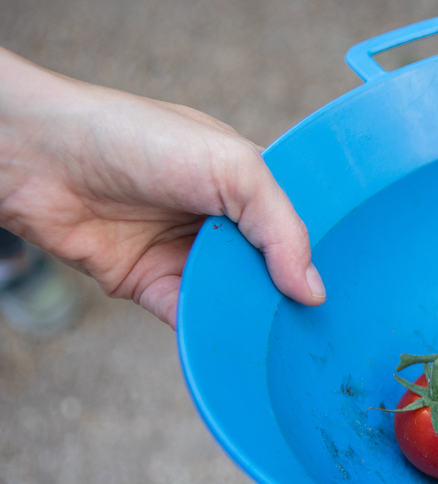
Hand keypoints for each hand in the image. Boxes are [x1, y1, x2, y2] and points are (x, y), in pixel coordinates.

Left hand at [0, 47, 324, 327]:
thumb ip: (280, 228)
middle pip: (269, 269)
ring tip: (286, 342)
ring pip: (234, 298)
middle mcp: (220, 222)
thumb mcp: (233, 168)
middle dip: (288, 294)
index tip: (347, 286)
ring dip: (253, 318)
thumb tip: (312, 291)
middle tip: (319, 323)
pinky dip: (212, 333)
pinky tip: (237, 345)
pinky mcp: (152, 286)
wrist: (44, 159)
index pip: (295, 226)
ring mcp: (186, 255)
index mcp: (246, 184)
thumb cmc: (136, 138)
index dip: (319, 253)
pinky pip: (192, 319)